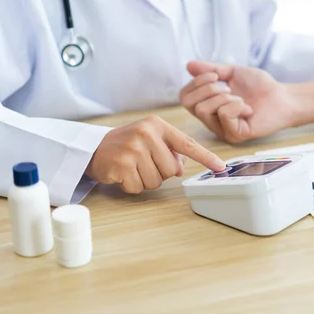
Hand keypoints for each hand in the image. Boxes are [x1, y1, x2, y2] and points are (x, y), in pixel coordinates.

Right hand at [85, 116, 224, 192]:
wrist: (94, 147)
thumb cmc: (128, 144)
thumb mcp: (151, 139)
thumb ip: (170, 151)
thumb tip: (180, 168)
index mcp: (158, 125)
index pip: (187, 144)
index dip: (206, 157)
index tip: (220, 166)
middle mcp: (146, 134)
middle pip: (171, 169)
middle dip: (160, 172)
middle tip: (143, 163)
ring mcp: (133, 149)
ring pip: (157, 181)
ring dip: (145, 180)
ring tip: (133, 167)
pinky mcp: (121, 165)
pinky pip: (139, 187)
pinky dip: (132, 185)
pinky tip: (123, 174)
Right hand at [179, 62, 297, 142]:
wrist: (282, 97)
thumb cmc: (259, 86)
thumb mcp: (232, 72)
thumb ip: (210, 69)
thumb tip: (189, 65)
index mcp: (208, 105)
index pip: (184, 97)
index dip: (196, 83)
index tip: (215, 74)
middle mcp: (211, 120)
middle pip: (190, 104)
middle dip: (208, 89)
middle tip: (228, 87)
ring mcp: (222, 129)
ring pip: (204, 110)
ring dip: (224, 97)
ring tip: (240, 99)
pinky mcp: (234, 135)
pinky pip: (223, 115)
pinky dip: (236, 106)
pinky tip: (248, 109)